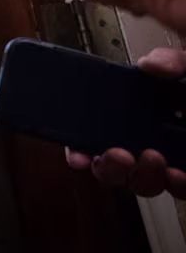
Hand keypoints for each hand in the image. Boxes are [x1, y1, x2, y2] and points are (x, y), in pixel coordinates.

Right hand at [65, 47, 185, 198]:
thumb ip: (175, 61)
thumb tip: (151, 64)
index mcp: (151, 108)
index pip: (104, 127)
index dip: (83, 143)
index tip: (77, 151)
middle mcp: (158, 137)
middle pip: (117, 162)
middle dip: (110, 166)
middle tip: (116, 154)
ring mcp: (176, 158)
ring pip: (144, 182)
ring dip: (140, 178)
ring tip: (150, 160)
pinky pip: (180, 191)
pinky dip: (176, 186)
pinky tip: (177, 174)